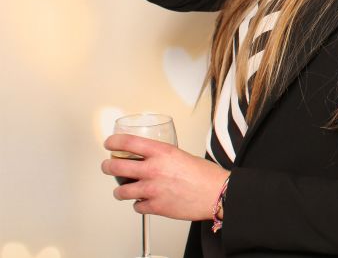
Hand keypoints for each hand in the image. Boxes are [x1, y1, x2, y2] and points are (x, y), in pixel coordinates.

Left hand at [101, 134, 228, 220]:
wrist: (218, 194)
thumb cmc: (206, 176)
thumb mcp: (183, 156)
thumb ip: (164, 157)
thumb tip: (154, 160)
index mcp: (162, 152)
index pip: (128, 142)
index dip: (114, 142)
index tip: (109, 143)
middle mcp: (153, 169)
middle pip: (116, 167)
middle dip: (108, 166)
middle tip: (107, 166)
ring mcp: (152, 190)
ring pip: (121, 191)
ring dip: (120, 190)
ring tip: (123, 190)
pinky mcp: (155, 207)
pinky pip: (136, 207)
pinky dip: (139, 204)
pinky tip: (144, 201)